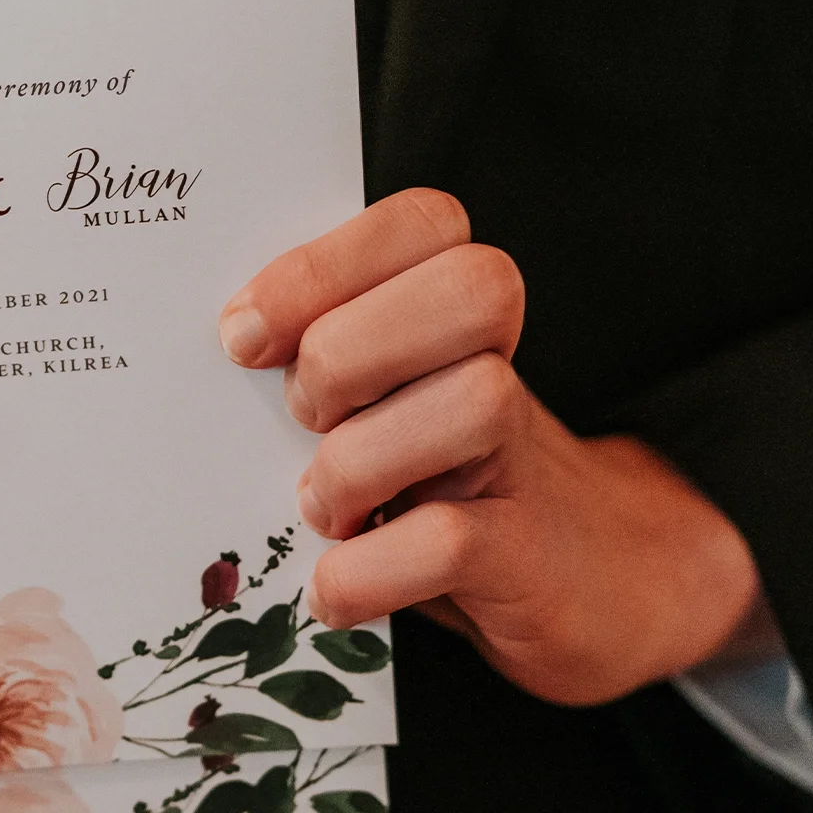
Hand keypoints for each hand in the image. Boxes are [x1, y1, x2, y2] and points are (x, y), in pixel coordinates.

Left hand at [219, 189, 769, 706]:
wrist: (590, 585)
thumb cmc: (436, 479)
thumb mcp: (377, 404)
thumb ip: (319, 361)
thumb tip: (222, 352)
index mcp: (454, 313)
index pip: (424, 224)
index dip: (325, 266)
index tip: (247, 335)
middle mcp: (501, 367)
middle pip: (468, 290)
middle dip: (350, 350)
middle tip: (302, 415)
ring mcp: (524, 459)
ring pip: (473, 403)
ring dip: (358, 464)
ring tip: (324, 508)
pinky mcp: (530, 556)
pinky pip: (452, 541)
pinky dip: (368, 571)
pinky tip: (333, 589)